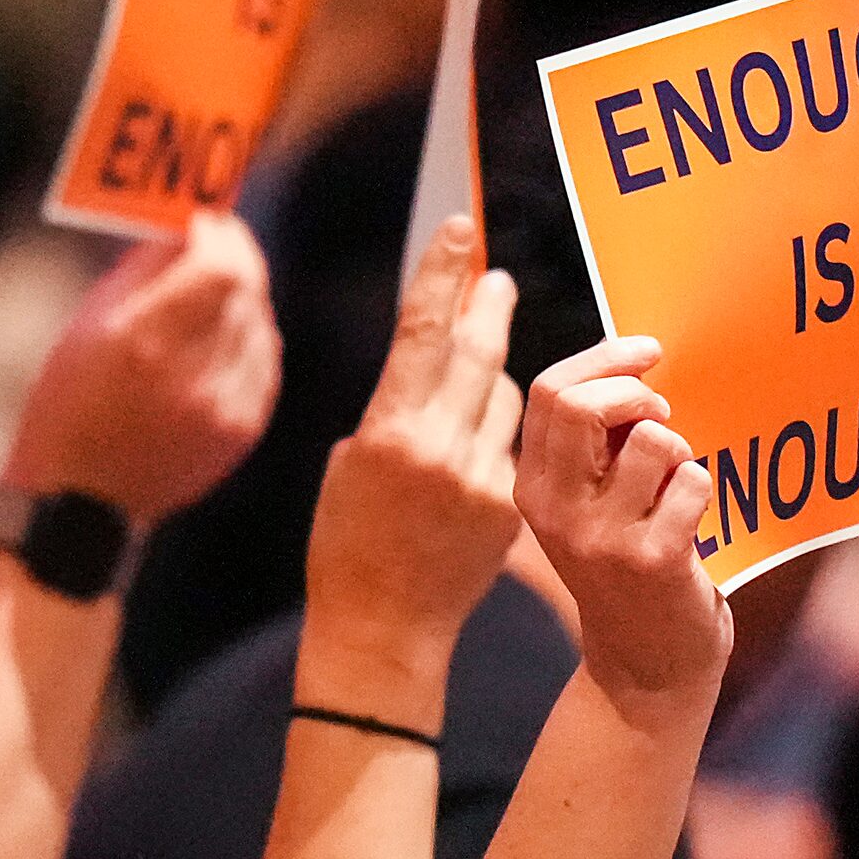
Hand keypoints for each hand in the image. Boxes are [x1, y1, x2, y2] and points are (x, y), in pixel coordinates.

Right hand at [5, 212, 279, 528]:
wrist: (80, 502)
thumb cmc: (68, 404)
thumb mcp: (85, 325)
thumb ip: (141, 271)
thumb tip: (184, 225)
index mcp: (143, 342)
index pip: (221, 267)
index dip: (220, 235)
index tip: (205, 221)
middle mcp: (191, 374)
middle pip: (247, 289)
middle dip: (234, 257)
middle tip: (217, 242)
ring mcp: (223, 408)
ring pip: (260, 323)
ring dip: (241, 299)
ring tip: (209, 297)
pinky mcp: (241, 431)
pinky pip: (264, 363)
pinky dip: (249, 341)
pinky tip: (219, 341)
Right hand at [305, 218, 522, 669]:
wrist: (383, 628)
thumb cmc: (345, 543)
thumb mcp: (348, 463)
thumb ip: (391, 410)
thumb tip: (428, 365)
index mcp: (388, 432)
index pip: (423, 332)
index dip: (443, 275)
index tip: (460, 231)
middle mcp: (441, 448)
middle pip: (480, 352)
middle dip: (490, 307)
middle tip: (499, 280)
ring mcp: (482, 478)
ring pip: (503, 399)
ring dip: (489, 383)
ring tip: (467, 395)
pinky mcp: (512, 506)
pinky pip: (510, 446)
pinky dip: (493, 439)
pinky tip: (467, 461)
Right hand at [514, 336, 731, 734]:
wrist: (645, 669)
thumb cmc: (626, 570)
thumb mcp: (586, 509)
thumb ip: (591, 448)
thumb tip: (627, 368)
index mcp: (532, 488)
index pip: (549, 391)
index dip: (604, 358)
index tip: (647, 353)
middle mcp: (555, 511)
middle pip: (580, 404)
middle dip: (635, 391)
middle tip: (662, 412)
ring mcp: (602, 537)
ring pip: (652, 441)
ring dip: (679, 451)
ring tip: (676, 483)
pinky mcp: (653, 558)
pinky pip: (693, 482)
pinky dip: (704, 490)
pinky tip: (692, 525)